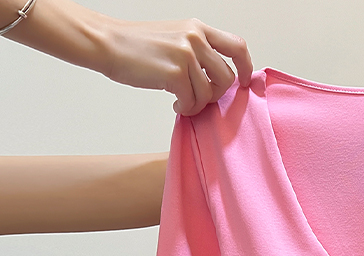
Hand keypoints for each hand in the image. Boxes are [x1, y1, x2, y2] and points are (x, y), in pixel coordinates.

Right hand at [101, 16, 252, 115]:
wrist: (107, 43)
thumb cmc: (137, 45)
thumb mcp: (175, 37)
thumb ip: (199, 52)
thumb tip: (217, 78)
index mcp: (198, 29)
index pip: (237, 46)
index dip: (246, 67)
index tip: (244, 82)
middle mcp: (196, 38)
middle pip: (227, 77)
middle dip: (217, 95)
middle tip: (200, 99)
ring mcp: (186, 55)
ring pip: (210, 93)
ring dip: (198, 104)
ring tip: (182, 101)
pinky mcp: (175, 73)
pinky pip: (192, 102)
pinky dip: (185, 108)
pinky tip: (174, 103)